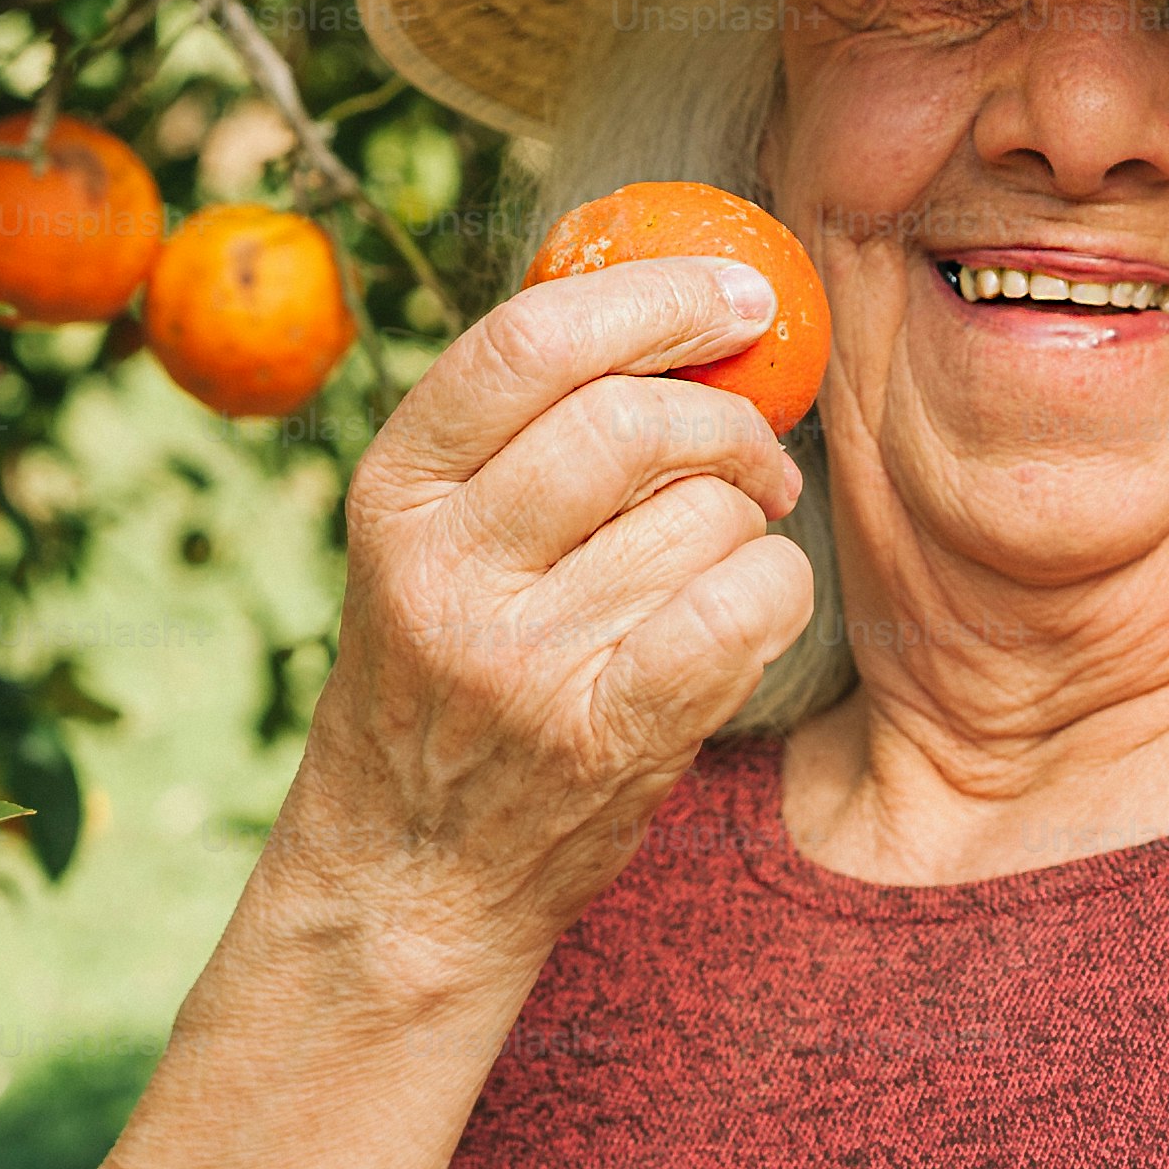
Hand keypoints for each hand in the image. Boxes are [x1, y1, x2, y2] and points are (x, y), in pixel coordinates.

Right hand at [270, 256, 817, 987]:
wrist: (409, 873)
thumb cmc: (448, 673)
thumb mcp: (431, 537)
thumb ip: (519, 428)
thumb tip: (684, 301)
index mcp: (394, 490)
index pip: (528, 341)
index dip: (653, 297)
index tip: (738, 295)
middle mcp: (441, 567)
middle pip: (630, 423)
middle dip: (729, 422)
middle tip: (758, 456)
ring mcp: (516, 659)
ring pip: (703, 518)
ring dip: (747, 528)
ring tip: (717, 564)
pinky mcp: (596, 736)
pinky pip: (738, 609)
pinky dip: (773, 591)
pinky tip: (750, 608)